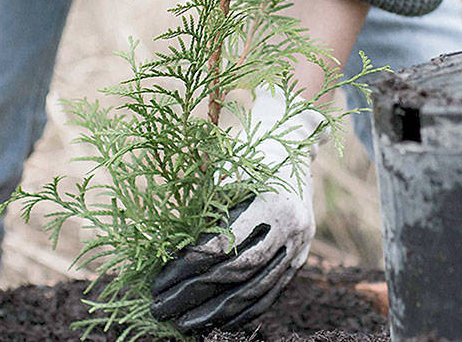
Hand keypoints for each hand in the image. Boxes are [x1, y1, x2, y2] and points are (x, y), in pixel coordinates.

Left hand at [149, 90, 321, 331]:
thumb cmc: (247, 150)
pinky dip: (246, 311)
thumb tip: (166, 251)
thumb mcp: (225, 169)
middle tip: (161, 307)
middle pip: (238, 272)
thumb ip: (205, 208)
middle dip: (196, 294)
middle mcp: (290, 226)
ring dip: (219, 312)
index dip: (189, 266)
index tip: (159, 280)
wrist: (293, 139)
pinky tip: (221, 323)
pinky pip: (273, 291)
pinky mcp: (301, 256)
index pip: (224, 244)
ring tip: (186, 325)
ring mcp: (300, 244)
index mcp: (270, 200)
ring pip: (257, 289)